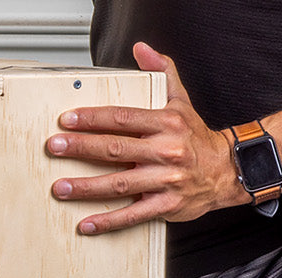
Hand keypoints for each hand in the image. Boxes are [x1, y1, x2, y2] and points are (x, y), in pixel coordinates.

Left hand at [48, 42, 253, 234]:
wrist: (225, 171)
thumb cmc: (196, 137)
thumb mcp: (181, 100)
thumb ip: (162, 72)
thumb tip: (142, 49)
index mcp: (166, 124)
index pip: (123, 118)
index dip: (93, 119)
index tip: (67, 120)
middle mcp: (166, 152)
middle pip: (115, 149)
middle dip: (81, 148)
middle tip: (55, 147)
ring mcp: (166, 181)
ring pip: (119, 184)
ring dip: (86, 187)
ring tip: (61, 187)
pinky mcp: (166, 206)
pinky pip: (133, 215)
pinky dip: (108, 221)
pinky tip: (86, 223)